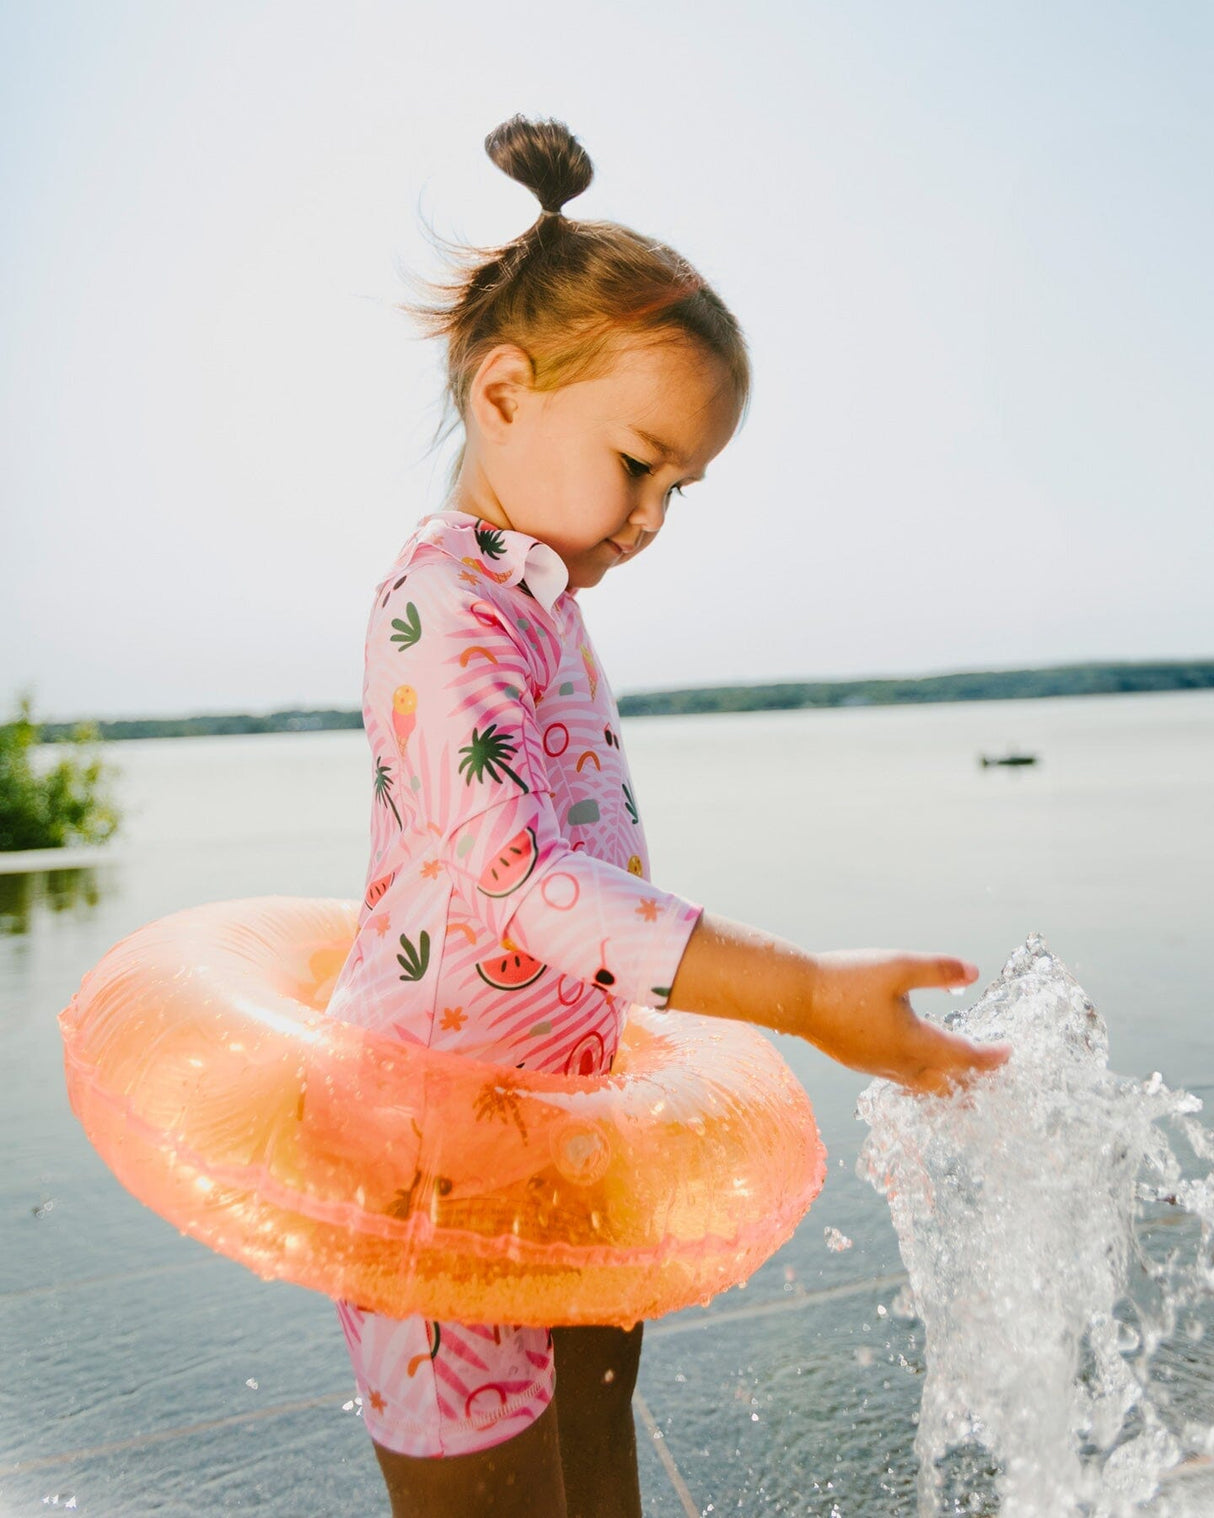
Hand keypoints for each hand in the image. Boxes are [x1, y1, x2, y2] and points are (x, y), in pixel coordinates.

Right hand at [804, 950, 1010, 1094]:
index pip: (963, 1056)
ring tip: (958, 1075)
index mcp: (913, 1042)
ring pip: (921, 1084)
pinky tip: (913, 1061)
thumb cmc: (846, 978)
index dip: (990, 1056)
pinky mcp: (858, 1062)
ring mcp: (875, 1066)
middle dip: (971, 1080)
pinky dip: (919, 1076)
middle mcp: (898, 1062)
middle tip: (989, 1072)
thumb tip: (974, 973)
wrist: (795, 997)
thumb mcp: (897, 966)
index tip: (1009, 1051)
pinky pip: (899, 1078)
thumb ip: (938, 971)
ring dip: (944, 1081)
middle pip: (945, 1083)